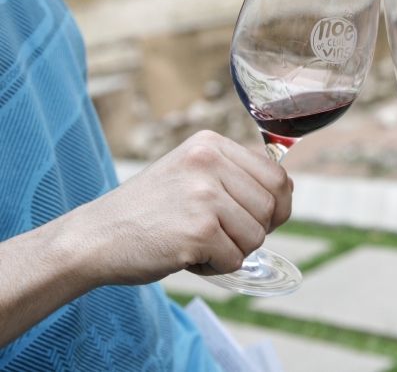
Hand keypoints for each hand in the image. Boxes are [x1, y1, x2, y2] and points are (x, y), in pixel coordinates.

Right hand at [58, 130, 292, 285]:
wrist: (95, 237)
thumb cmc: (150, 210)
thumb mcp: (191, 173)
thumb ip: (234, 176)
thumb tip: (285, 194)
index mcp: (210, 144)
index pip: (277, 176)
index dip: (277, 205)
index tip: (258, 219)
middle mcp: (209, 162)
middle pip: (272, 208)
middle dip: (254, 231)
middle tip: (220, 235)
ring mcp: (204, 195)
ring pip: (257, 236)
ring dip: (233, 250)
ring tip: (197, 242)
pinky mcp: (198, 230)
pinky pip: (235, 260)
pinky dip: (215, 267)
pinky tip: (185, 255)